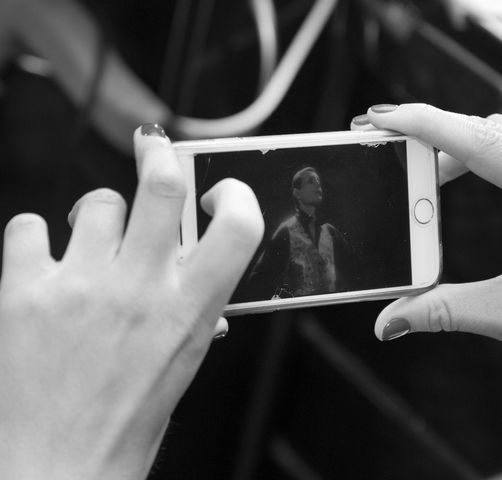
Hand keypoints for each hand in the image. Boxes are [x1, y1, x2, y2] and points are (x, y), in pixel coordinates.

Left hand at [0, 124, 263, 478]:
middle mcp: (141, 290)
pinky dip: (35, 239)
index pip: (240, 226)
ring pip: (96, 205)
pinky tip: (46, 268)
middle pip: (160, 184)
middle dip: (158, 156)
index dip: (236, 194)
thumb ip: (193, 300)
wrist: (58, 465)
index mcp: (191, 310)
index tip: (218, 191)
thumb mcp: (182, 356)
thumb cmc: (129, 413)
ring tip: (91, 252)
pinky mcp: (23, 292)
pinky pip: (28, 227)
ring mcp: (82, 288)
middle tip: (152, 148)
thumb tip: (190, 259)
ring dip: (97, 219)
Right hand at [352, 103, 501, 366]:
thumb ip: (446, 310)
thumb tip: (394, 318)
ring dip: (462, 142)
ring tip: (424, 166)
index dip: (425, 126)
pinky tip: (470, 171)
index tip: (386, 118)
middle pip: (488, 128)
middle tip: (392, 143)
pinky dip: (488, 151)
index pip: (478, 142)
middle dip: (434, 132)